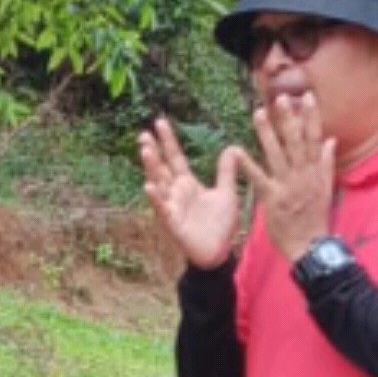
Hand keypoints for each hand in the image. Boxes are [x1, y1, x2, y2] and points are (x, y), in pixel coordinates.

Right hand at [139, 115, 248, 271]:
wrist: (219, 253)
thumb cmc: (220, 226)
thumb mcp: (227, 192)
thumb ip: (226, 171)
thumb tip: (232, 147)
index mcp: (188, 184)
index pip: (175, 158)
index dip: (168, 141)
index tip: (159, 122)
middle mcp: (176, 194)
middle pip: (162, 168)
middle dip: (153, 151)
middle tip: (145, 133)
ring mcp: (173, 208)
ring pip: (159, 185)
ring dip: (151, 168)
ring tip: (145, 150)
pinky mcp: (173, 224)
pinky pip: (163, 210)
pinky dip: (156, 199)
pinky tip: (149, 186)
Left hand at [245, 81, 340, 264]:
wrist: (309, 246)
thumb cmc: (316, 218)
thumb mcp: (326, 188)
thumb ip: (326, 162)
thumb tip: (330, 140)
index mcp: (315, 170)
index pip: (314, 137)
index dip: (311, 116)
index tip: (306, 96)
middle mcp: (302, 174)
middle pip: (295, 141)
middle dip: (288, 119)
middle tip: (280, 97)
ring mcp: (287, 186)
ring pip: (277, 154)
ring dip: (267, 133)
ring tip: (258, 113)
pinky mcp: (272, 200)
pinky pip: (259, 179)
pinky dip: (248, 166)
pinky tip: (236, 152)